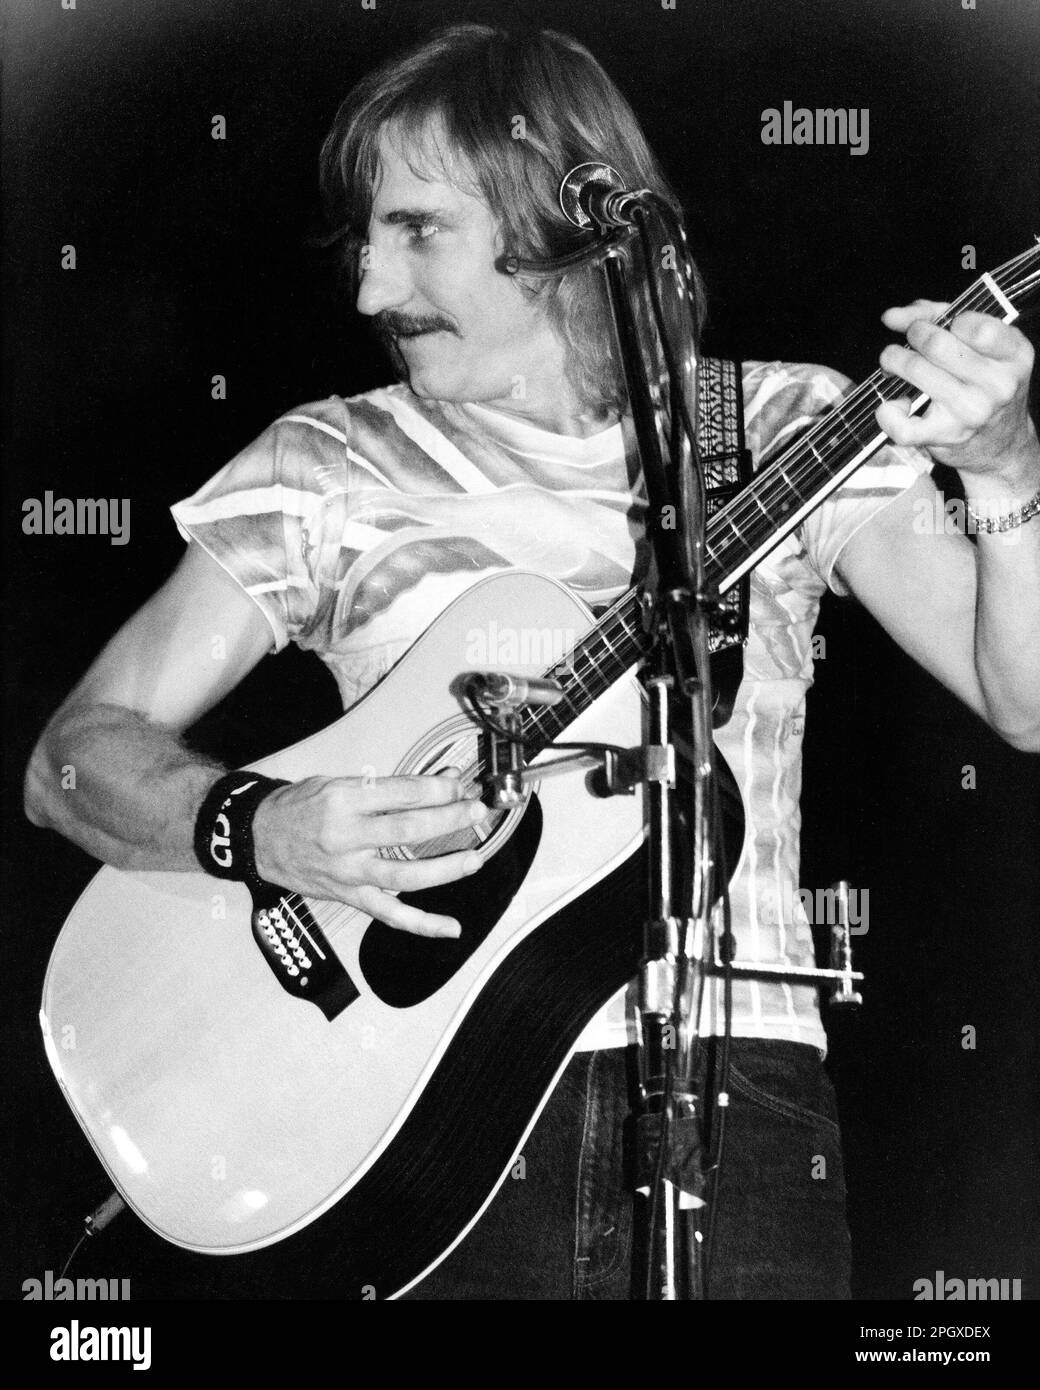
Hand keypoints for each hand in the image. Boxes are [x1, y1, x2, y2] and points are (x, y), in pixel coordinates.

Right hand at [251, 770, 487, 937]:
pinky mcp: (349, 896)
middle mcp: (346, 837)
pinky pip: (390, 914)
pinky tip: (450, 927)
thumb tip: (439, 782)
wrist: (258, 839)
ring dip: (445, 869)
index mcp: (343, 801)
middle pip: (408, 829)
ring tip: (473, 859)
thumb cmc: (298, 808)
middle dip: (449, 820)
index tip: (460, 785)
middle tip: (476, 812)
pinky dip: (423, 924)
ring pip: (405, 874)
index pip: (402, 794)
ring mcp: (349, 872)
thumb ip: (387, 787)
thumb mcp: (337, 783)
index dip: (438, 789)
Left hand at [876, 301, 1038, 488]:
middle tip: (911, 340)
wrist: (1000, 443)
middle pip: (936, 345)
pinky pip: (903, 426)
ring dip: (893, 360)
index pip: (973, 325)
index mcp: (1014, 354)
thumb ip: (939, 317)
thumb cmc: (984, 384)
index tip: (944, 326)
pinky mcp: (944, 436)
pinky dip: (887, 412)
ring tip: (893, 362)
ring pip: (916, 370)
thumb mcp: (980, 345)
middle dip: (914, 335)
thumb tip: (892, 317)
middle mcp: (998, 384)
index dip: (948, 320)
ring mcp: (971, 412)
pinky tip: (893, 404)